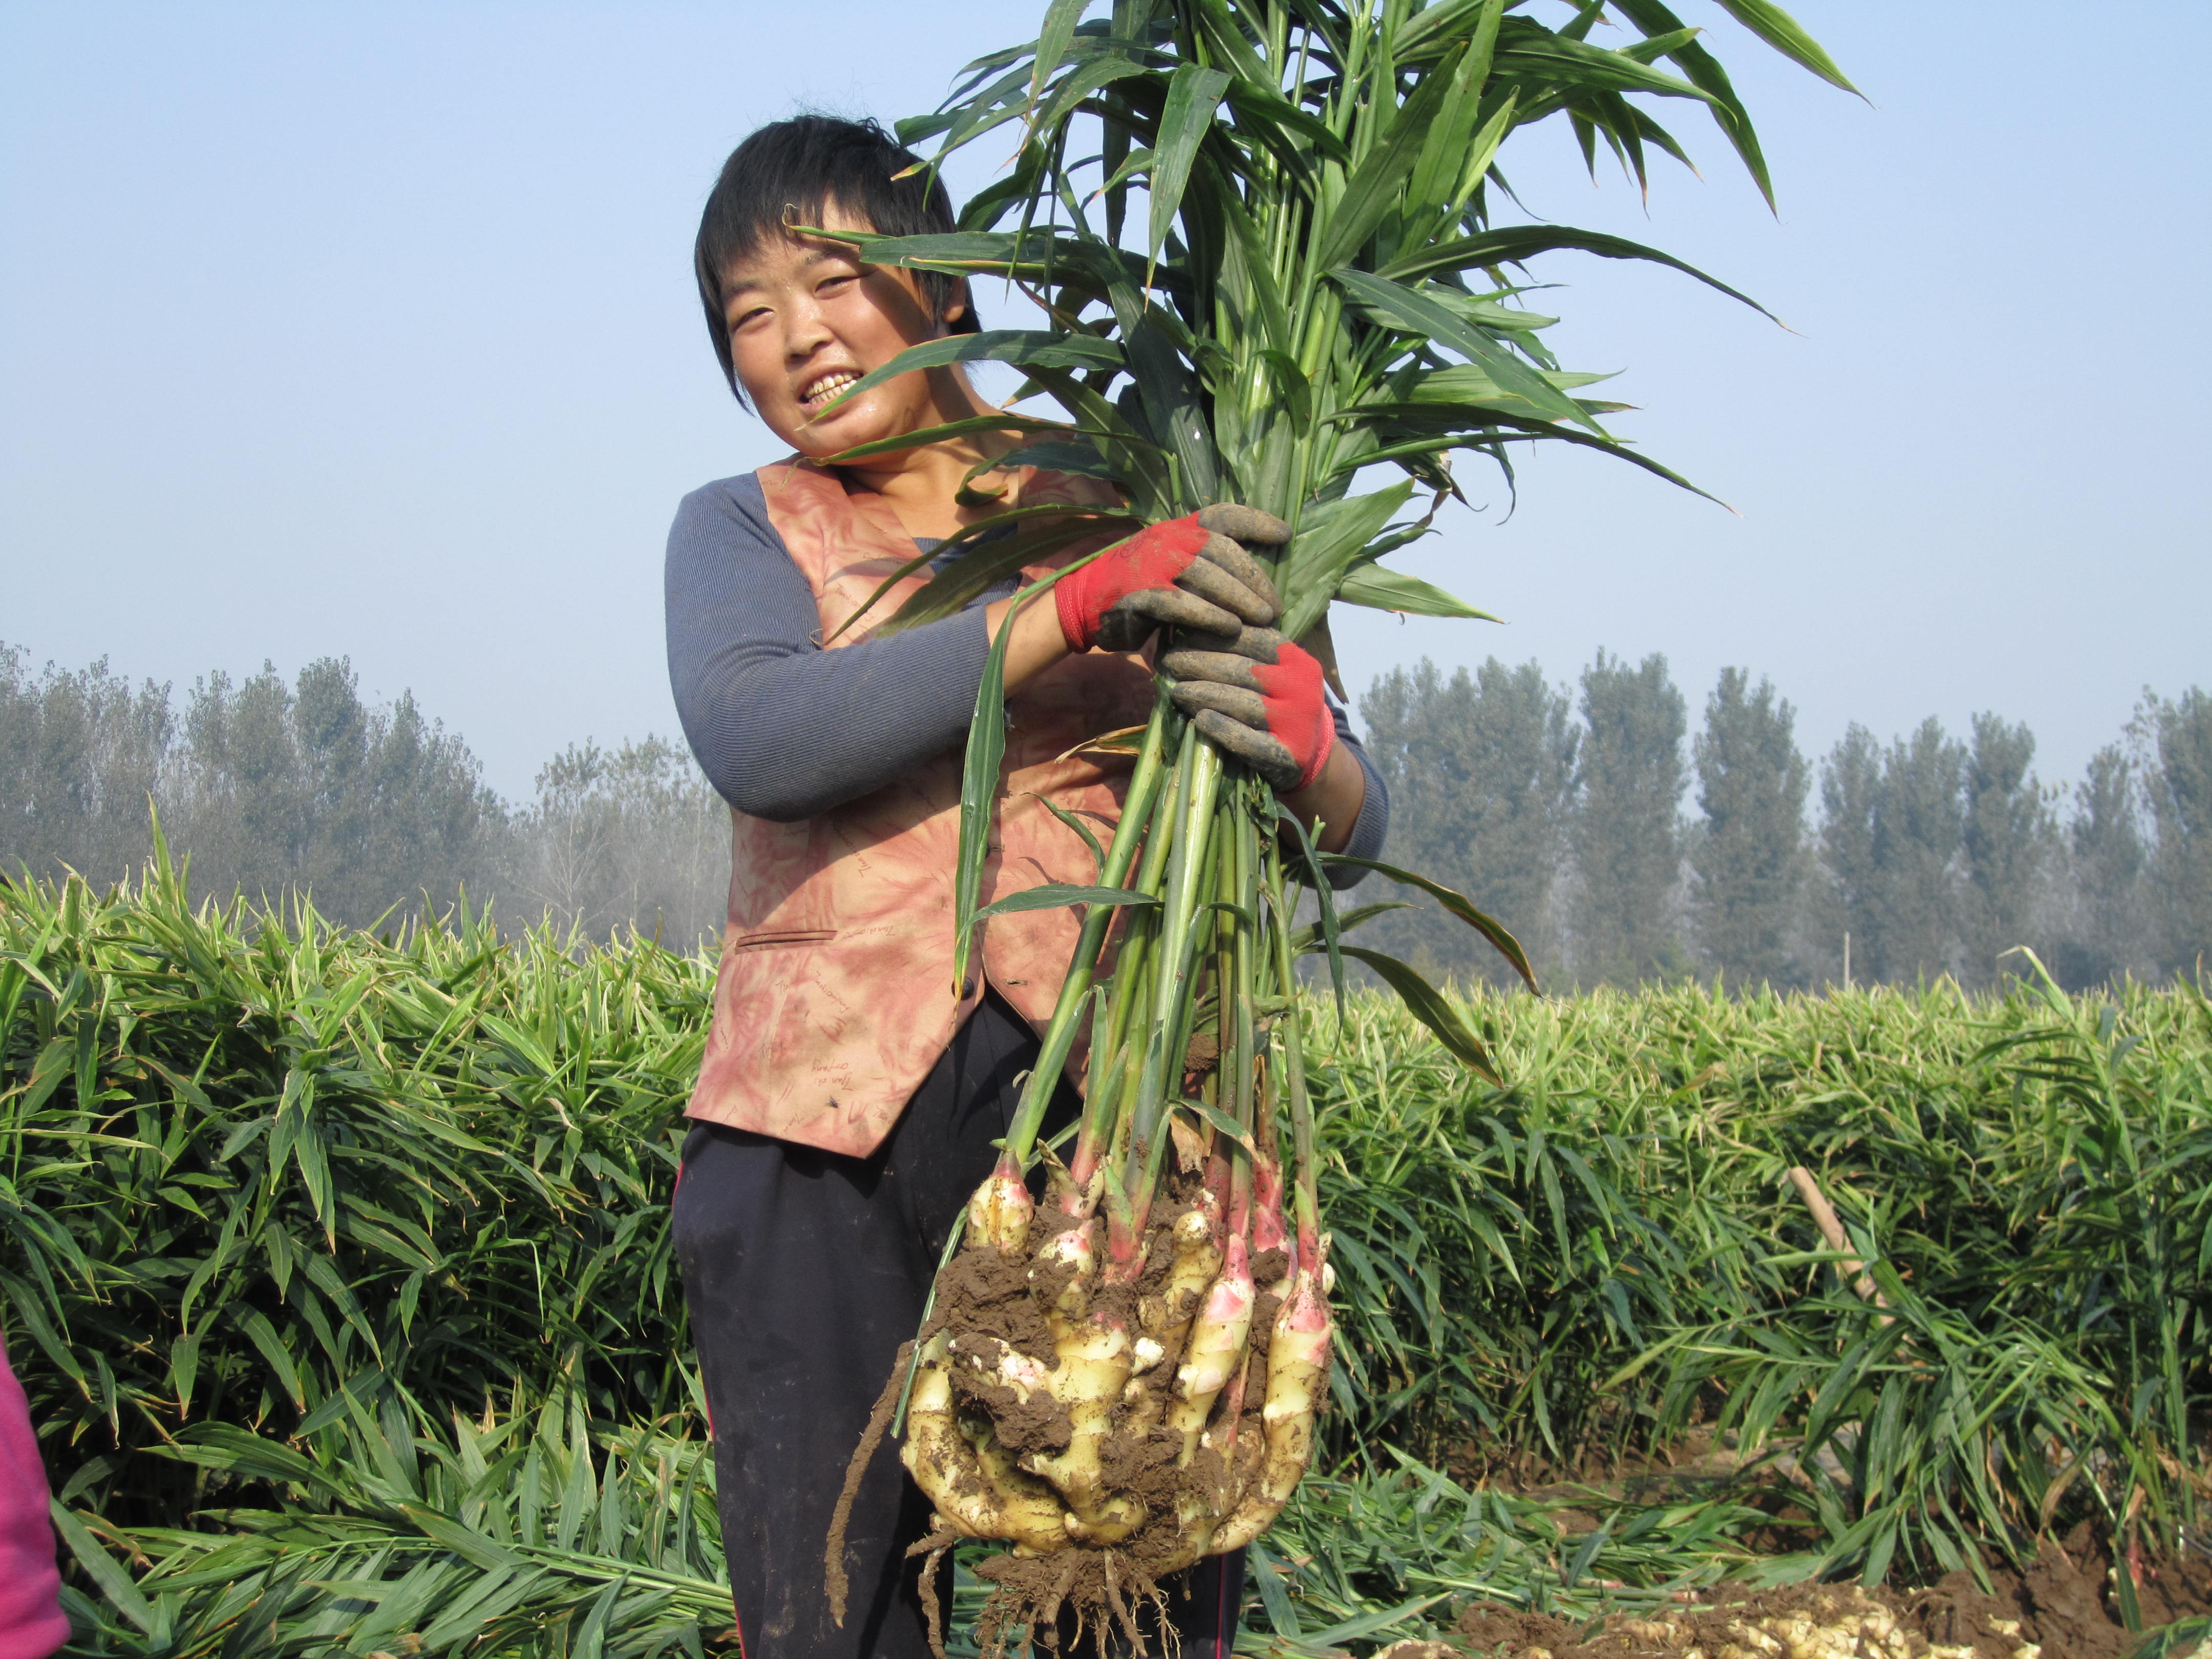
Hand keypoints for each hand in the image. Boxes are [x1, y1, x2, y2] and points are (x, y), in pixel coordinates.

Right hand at [1055, 505, 1288, 653]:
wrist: (1085, 602)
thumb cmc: (1140, 587)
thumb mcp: (1172, 563)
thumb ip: (1206, 563)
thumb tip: (1255, 578)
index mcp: (1180, 527)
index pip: (1224, 514)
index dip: (1257, 520)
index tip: (1285, 535)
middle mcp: (1169, 538)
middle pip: (1222, 549)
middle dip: (1254, 577)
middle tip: (1276, 605)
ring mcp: (1153, 564)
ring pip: (1206, 575)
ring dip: (1240, 597)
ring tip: (1265, 619)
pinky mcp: (1140, 594)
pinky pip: (1181, 604)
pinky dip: (1209, 616)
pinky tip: (1230, 628)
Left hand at [1162, 628, 1335, 792]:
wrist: (1310, 754)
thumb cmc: (1279, 704)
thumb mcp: (1273, 672)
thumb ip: (1245, 652)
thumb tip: (1191, 629)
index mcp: (1298, 660)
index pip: (1251, 639)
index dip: (1211, 636)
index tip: (1181, 634)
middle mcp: (1302, 689)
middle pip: (1242, 670)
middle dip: (1199, 663)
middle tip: (1169, 661)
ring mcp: (1297, 724)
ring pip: (1243, 703)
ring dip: (1203, 695)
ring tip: (1176, 691)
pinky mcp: (1288, 757)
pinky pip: (1250, 742)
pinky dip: (1223, 729)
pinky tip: (1200, 721)